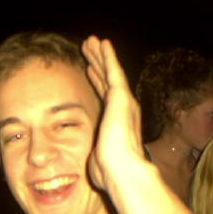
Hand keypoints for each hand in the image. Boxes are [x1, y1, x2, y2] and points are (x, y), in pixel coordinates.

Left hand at [81, 36, 143, 190]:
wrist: (122, 171)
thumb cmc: (110, 172)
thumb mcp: (98, 159)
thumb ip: (97, 154)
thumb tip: (94, 163)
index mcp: (116, 122)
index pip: (105, 97)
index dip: (97, 81)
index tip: (90, 69)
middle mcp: (123, 109)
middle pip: (107, 80)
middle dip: (98, 63)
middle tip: (89, 48)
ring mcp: (123, 101)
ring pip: (109, 72)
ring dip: (100, 55)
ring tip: (91, 41)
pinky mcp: (120, 97)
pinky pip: (113, 70)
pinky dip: (108, 56)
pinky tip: (102, 43)